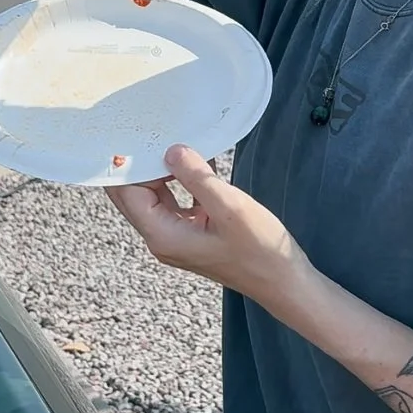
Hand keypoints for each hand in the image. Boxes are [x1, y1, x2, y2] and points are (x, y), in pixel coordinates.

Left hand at [106, 144, 310, 306]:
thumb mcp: (229, 206)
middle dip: (141, 165)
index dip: (129, 164)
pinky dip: (183, 182)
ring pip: (156, 197)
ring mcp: (177, 238)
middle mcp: (163, 238)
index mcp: (163, 235)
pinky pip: (177, 202)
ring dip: (163, 171)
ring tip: (174, 141)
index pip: (128, 193)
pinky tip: (200, 163)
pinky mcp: (193, 234)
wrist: (283, 281)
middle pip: (136, 195)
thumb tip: (171, 151)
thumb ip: (196, 177)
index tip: (139, 135)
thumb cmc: (259, 248)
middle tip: (152, 131)